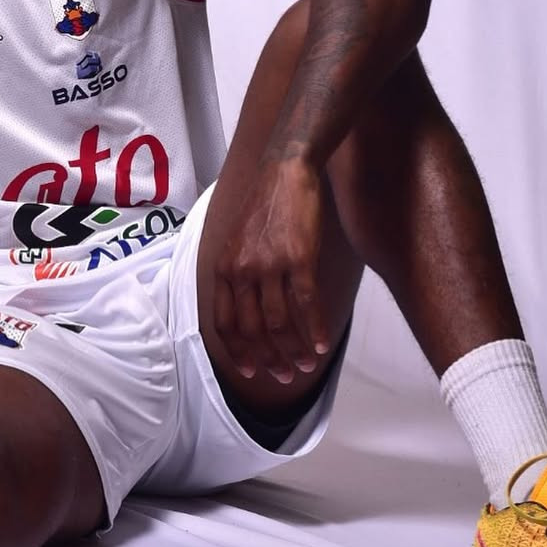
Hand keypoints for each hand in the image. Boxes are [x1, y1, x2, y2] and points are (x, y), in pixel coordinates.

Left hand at [212, 157, 330, 380]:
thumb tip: (248, 309)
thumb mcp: (237, 240)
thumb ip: (238, 274)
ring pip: (279, 322)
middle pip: (252, 329)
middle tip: (284, 375)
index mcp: (223, 267)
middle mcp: (241, 270)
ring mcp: (269, 265)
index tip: (250, 371)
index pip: (223, 322)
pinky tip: (324, 344)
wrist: (285, 171)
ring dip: (294, 349)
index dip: (237, 351)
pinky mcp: (298, 258)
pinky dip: (316, 328)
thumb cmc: (264, 206)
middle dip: (268, 358)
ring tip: (306, 364)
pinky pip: (306, 304)